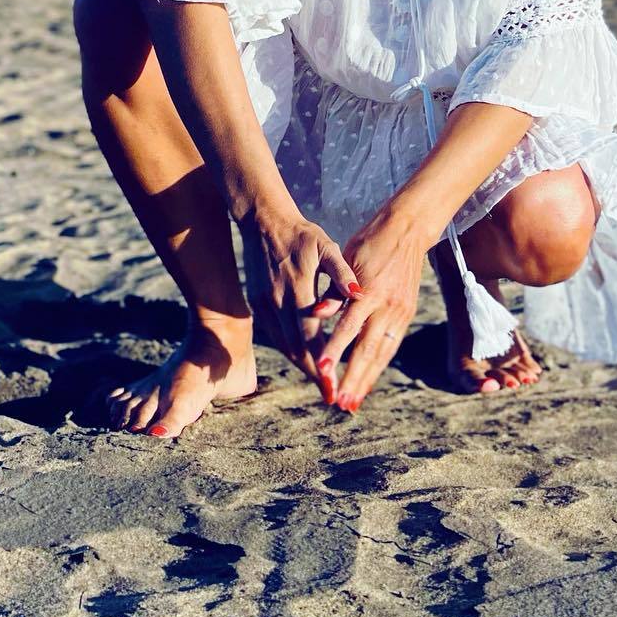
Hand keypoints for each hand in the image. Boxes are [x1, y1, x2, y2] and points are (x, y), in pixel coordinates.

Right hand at [238, 205, 360, 394]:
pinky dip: (288, 350)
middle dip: (315, 374)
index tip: (336, 387)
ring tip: (320, 382)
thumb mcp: (326, 247)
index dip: (324, 365)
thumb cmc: (301, 234)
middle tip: (332, 395)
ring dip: (301, 365)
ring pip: (283, 345)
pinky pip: (274, 335)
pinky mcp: (257, 304)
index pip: (312, 339)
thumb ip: (342, 272)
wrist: (264, 222)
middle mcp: (278, 304)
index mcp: (298, 291)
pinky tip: (302, 357)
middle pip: (297, 349)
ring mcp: (265, 306)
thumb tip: (359, 293)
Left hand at [319, 211, 427, 410]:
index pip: (348, 326)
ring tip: (352, 402)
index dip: (334, 350)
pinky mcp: (406, 314)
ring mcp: (400, 312)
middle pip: (367, 348)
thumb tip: (317, 314)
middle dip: (353, 378)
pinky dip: (378, 366)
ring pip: (382, 353)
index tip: (321, 370)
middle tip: (340, 402)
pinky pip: (391, 346)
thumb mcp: (346, 259)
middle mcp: (387, 305)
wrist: (408, 230)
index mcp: (368, 290)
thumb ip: (334, 291)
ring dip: (366, 380)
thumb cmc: (369, 242)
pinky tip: (367, 381)